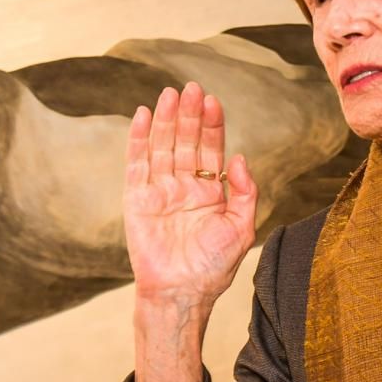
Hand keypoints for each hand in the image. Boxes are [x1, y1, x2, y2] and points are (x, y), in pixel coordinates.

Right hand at [123, 82, 258, 305]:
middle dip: (189, 115)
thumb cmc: (212, 268)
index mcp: (209, 193)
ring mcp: (159, 192)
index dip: (212, 125)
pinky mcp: (137, 200)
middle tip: (192, 88)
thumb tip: (239, 158)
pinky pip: (137, 164)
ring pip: (162, 147)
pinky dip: (139, 139)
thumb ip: (244, 192)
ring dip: (165, 120)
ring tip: (170, 94)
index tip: (213, 101)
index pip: (210, 150)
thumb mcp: (241, 228)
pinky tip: (143, 115)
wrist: (181, 293)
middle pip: (186, 142)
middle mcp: (184, 187)